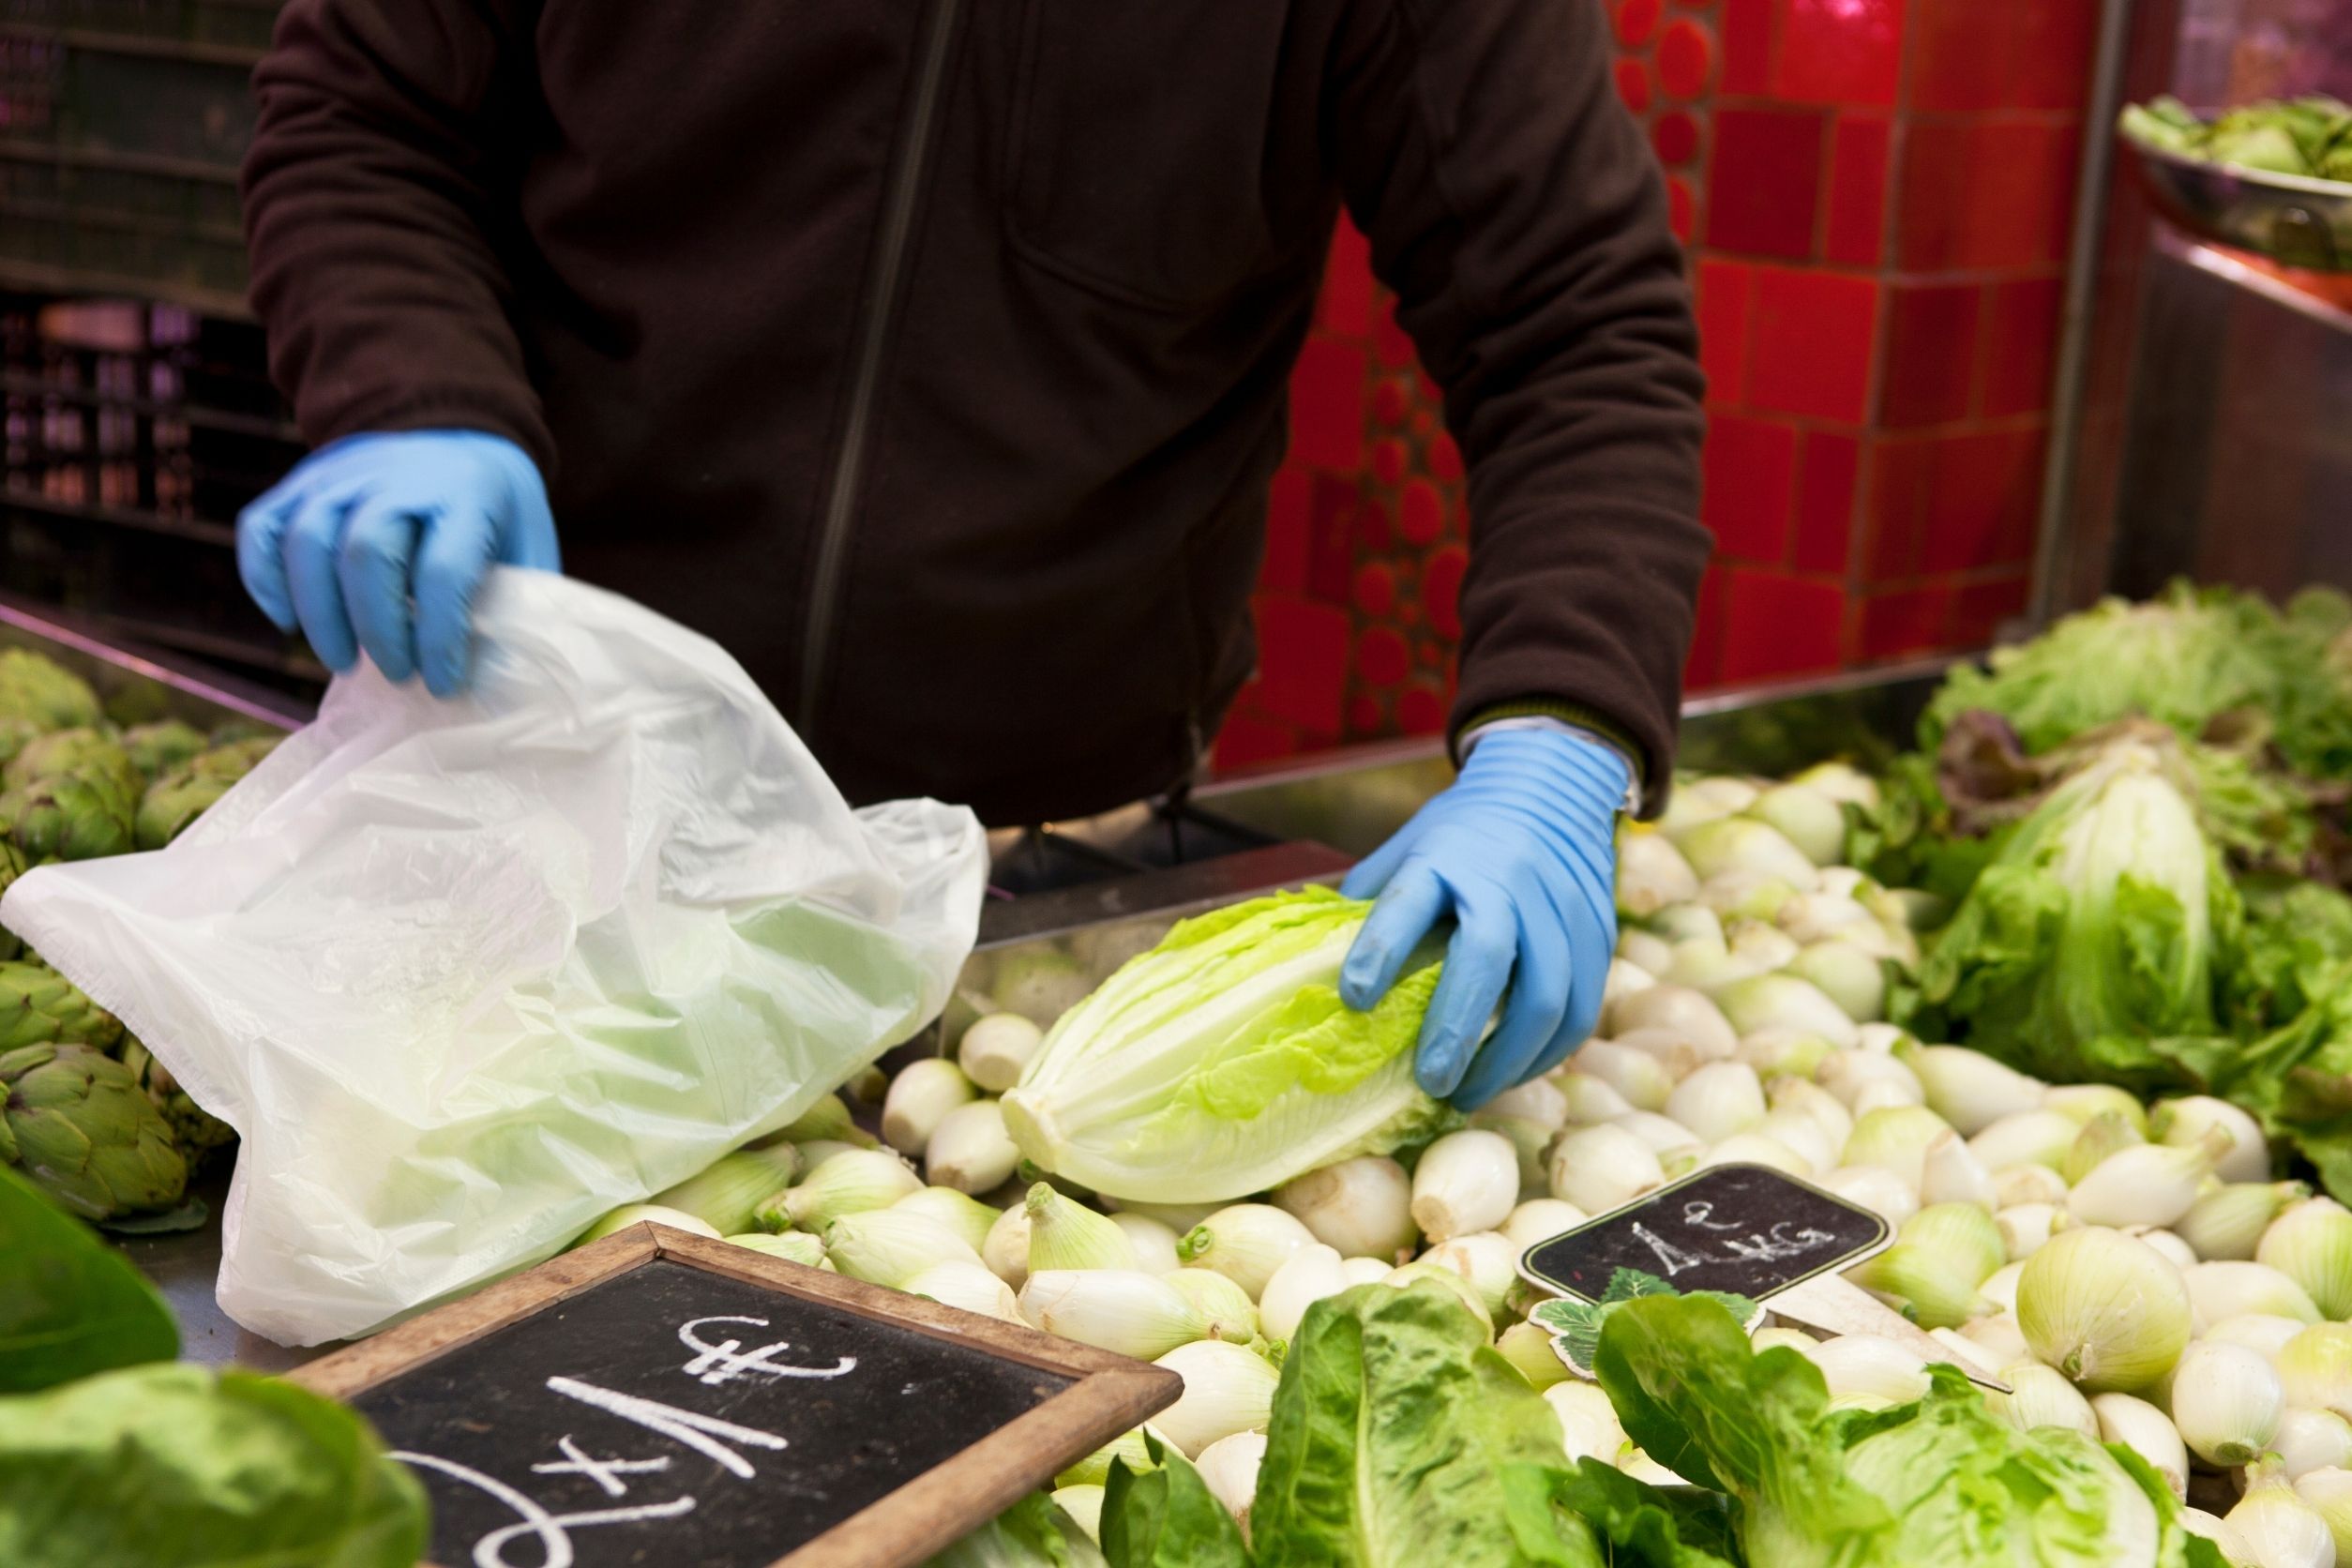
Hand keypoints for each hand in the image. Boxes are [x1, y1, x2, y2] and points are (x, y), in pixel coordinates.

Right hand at [237, 429, 558, 695]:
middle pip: (365, 551)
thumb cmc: (498, 515)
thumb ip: (517, 601)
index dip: (438, 636)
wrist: (464, 438)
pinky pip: (263, 525)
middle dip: (376, 628)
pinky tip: (287, 621)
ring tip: (343, 662)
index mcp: (467, 494)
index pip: (443, 569)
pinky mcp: (303, 478)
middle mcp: (400, 474)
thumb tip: (496, 679)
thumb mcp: (529, 547)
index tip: (442, 683)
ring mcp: (344, 472)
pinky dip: (264, 578)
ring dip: (319, 613)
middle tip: (396, 674)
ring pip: (307, 539)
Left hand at [1338, 727, 1625, 1108]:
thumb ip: (1373, 901)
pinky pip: (1581, 1008)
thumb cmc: (1462, 834)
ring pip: (1547, 997)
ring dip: (1509, 1060)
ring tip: (1470, 1093)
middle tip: (1431, 1082)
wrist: (1552, 787)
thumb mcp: (1408, 847)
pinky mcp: (1598, 933)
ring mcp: (1559, 905)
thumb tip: (1317, 969)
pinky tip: (1515, 1071)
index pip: (1406, 902)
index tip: (1352, 998)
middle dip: (1456, 1028)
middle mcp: (1505, 878)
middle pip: (1486, 958)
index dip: (1379, 949)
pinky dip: (1547, 1053)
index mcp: (1443, 856)